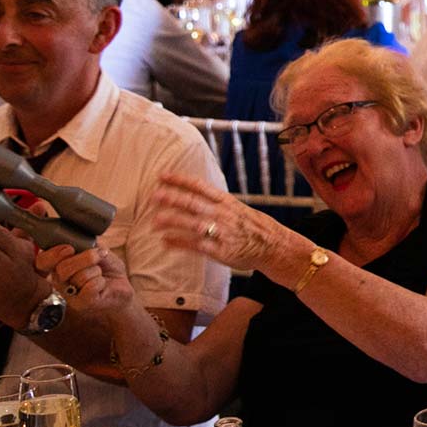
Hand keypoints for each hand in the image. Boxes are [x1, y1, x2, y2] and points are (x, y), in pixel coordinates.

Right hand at [36, 243, 138, 321]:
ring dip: (96, 271)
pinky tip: (102, 285)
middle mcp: (59, 282)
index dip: (53, 254)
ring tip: (100, 274)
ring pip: (79, 277)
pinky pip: (90, 287)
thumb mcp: (96, 250)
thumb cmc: (107, 269)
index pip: (42, 262)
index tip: (69, 248)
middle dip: (86, 258)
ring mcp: (69, 295)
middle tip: (98, 256)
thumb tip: (77, 240)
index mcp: (58, 266)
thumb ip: (84, 245)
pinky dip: (100, 282)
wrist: (121, 288)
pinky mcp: (81, 304)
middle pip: (62, 268)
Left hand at [151, 170, 290, 275]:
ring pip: (193, 224)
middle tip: (154, 195)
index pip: (200, 187)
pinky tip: (165, 242)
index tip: (162, 176)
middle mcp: (222, 214)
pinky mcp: (220, 251)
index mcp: (226, 202)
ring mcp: (221, 232)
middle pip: (193, 203)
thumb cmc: (252, 227)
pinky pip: (196, 246)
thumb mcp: (236, 208)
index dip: (180, 180)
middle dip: (172, 198)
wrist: (273, 246)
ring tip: (155, 221)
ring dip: (173, 222)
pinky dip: (180, 243)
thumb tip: (194, 194)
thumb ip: (216, 202)